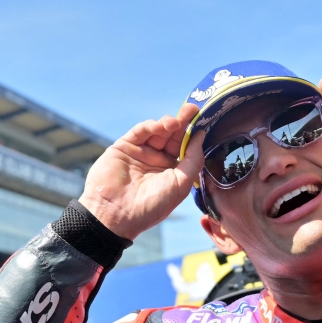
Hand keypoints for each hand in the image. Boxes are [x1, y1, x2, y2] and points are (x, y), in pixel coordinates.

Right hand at [79, 103, 204, 239]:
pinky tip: (161, 126)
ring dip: (168, 124)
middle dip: (183, 123)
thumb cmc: (152, 205)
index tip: (204, 121)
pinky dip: (150, 126)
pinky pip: (139, 132)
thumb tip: (201, 136)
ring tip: (175, 122)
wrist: (117, 213)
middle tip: (192, 109)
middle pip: (172, 136)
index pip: (185, 148)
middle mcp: (157, 161)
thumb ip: (193, 160)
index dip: (193, 135)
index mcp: (172, 171)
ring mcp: (140, 153)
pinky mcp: (124, 147)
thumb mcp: (181, 184)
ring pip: (157, 132)